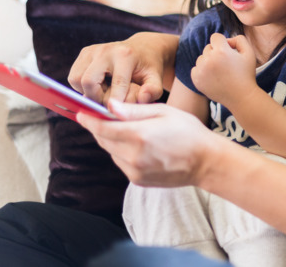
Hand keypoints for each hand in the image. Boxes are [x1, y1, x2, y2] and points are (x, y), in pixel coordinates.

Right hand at [68, 32, 178, 104]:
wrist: (143, 49)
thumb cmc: (149, 67)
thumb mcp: (156, 78)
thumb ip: (153, 90)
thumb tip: (142, 99)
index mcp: (125, 55)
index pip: (115, 84)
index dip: (115, 103)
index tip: (117, 113)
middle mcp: (106, 49)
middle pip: (88, 81)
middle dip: (95, 98)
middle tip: (107, 104)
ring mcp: (93, 50)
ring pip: (76, 79)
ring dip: (87, 92)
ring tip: (103, 93)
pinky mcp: (85, 52)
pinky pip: (73, 76)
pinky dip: (82, 86)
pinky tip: (98, 87)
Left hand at [77, 100, 219, 187]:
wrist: (206, 162)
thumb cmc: (189, 131)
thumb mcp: (164, 112)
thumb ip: (135, 110)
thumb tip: (110, 106)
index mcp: (139, 136)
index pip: (103, 128)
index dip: (89, 120)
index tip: (80, 113)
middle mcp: (133, 156)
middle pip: (104, 141)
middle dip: (100, 128)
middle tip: (100, 116)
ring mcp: (135, 171)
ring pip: (112, 152)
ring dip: (112, 140)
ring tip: (126, 130)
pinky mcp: (138, 180)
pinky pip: (121, 162)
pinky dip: (122, 152)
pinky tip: (137, 144)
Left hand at [190, 33, 257, 107]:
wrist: (241, 97)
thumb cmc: (246, 74)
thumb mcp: (249, 52)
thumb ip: (239, 39)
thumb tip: (227, 40)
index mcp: (221, 51)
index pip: (215, 37)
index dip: (223, 42)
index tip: (229, 52)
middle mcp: (208, 60)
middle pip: (208, 47)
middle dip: (216, 52)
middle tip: (227, 64)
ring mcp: (201, 71)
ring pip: (201, 58)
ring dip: (209, 62)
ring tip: (220, 72)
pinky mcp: (196, 80)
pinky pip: (195, 69)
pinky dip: (202, 71)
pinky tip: (213, 77)